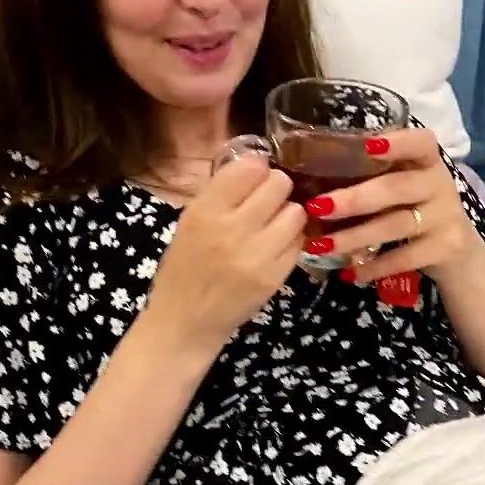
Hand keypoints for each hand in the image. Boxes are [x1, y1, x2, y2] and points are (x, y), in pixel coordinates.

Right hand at [144, 156, 305, 349]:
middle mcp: (232, 230)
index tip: (255, 175)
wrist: (186, 320)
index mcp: (205, 212)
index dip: (257, 167)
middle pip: (279, 184)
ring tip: (273, 223)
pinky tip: (276, 245)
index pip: (250, 167)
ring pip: (296, 211)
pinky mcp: (276, 276)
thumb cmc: (184, 267)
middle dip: (276, 188)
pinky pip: (299, 242)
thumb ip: (221, 192)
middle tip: (268, 199)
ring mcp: (257, 255)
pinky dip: (291, 239)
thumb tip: (256, 163)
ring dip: (288, 213)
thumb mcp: (190, 221)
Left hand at [304, 127, 479, 284]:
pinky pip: (404, 258)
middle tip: (317, 207)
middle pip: (395, 188)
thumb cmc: (416, 205)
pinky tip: (348, 273)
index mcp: (427, 160)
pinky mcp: (445, 248)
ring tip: (320, 245)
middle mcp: (439, 184)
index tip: (368, 146)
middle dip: (353, 199)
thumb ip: (373, 175)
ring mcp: (445, 217)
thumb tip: (311, 180)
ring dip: (354, 236)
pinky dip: (374, 267)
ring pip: (395, 225)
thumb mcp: (404, 183)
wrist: (458, 248)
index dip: (397, 142)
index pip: (419, 142)